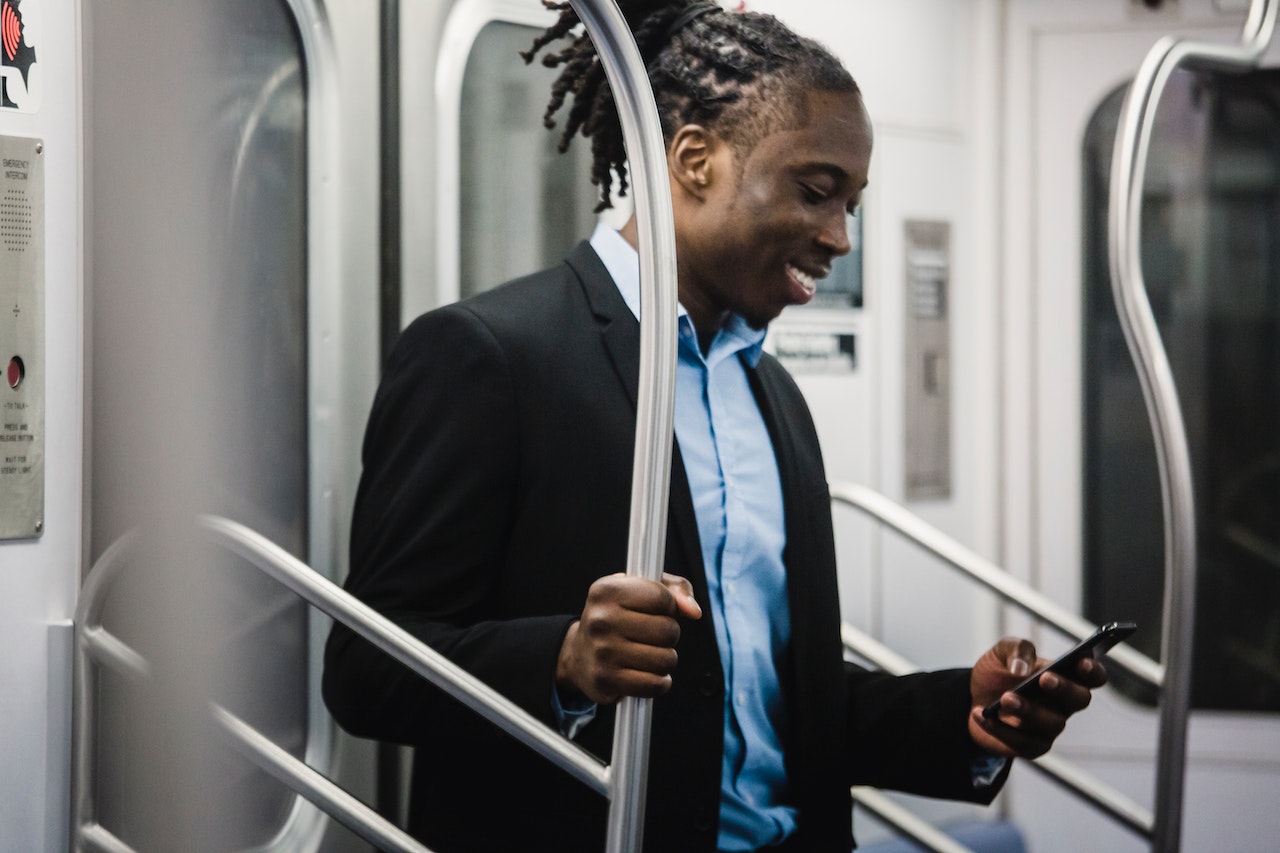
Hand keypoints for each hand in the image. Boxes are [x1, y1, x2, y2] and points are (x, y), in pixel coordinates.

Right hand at [555, 573, 702, 704]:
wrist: (579, 654)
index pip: (663, 598)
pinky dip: (660, 682)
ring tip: (650, 654)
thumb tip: (694, 611)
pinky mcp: (605, 680)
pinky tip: (649, 674)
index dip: (669, 606)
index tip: (657, 611)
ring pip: (665, 659)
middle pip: (668, 630)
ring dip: (666, 659)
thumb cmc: (618, 616)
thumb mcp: (641, 590)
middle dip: (669, 635)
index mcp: (607, 590)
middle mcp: (601, 619)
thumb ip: (675, 589)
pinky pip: (655, 685)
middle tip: (653, 636)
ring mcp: (602, 651)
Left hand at [967, 637, 1107, 758]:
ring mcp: (1050, 726)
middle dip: (1064, 689)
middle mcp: (1063, 703)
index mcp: (1064, 676)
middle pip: (1079, 700)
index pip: (1093, 676)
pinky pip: (1022, 742)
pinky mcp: (1032, 746)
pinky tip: (981, 713)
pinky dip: (1000, 728)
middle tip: (1044, 679)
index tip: (1081, 662)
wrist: (972, 698)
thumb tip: (1021, 669)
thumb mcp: (1001, 652)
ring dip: (1028, 710)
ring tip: (1005, 698)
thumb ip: (1016, 649)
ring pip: (1051, 723)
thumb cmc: (997, 673)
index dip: (1093, 670)